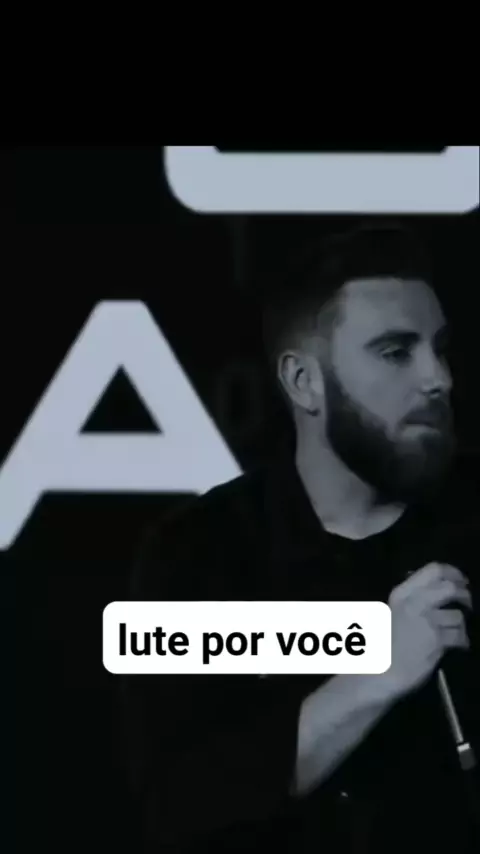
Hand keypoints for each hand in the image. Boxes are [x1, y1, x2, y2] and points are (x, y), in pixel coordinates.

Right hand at [383, 562, 471, 700]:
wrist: (378, 671)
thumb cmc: (380, 644)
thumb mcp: (391, 613)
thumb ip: (411, 601)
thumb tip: (433, 591)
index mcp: (402, 594)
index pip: (433, 570)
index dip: (452, 572)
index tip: (460, 580)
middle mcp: (415, 603)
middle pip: (450, 588)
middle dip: (465, 595)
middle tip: (467, 603)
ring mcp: (426, 622)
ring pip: (458, 615)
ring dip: (462, 625)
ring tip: (458, 631)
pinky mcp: (436, 641)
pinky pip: (460, 636)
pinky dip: (463, 641)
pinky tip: (460, 646)